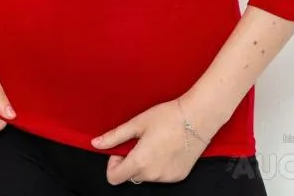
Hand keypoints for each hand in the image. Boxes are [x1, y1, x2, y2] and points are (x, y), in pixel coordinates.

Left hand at [90, 97, 221, 184]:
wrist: (197, 118)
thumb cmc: (167, 116)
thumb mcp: (137, 123)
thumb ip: (115, 136)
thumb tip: (96, 143)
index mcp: (139, 161)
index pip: (114, 178)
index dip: (113, 163)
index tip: (121, 149)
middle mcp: (152, 175)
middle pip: (130, 176)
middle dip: (130, 161)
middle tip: (140, 141)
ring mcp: (166, 178)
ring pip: (146, 176)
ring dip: (145, 164)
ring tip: (156, 142)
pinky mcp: (178, 176)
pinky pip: (161, 176)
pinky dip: (159, 166)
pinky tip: (167, 148)